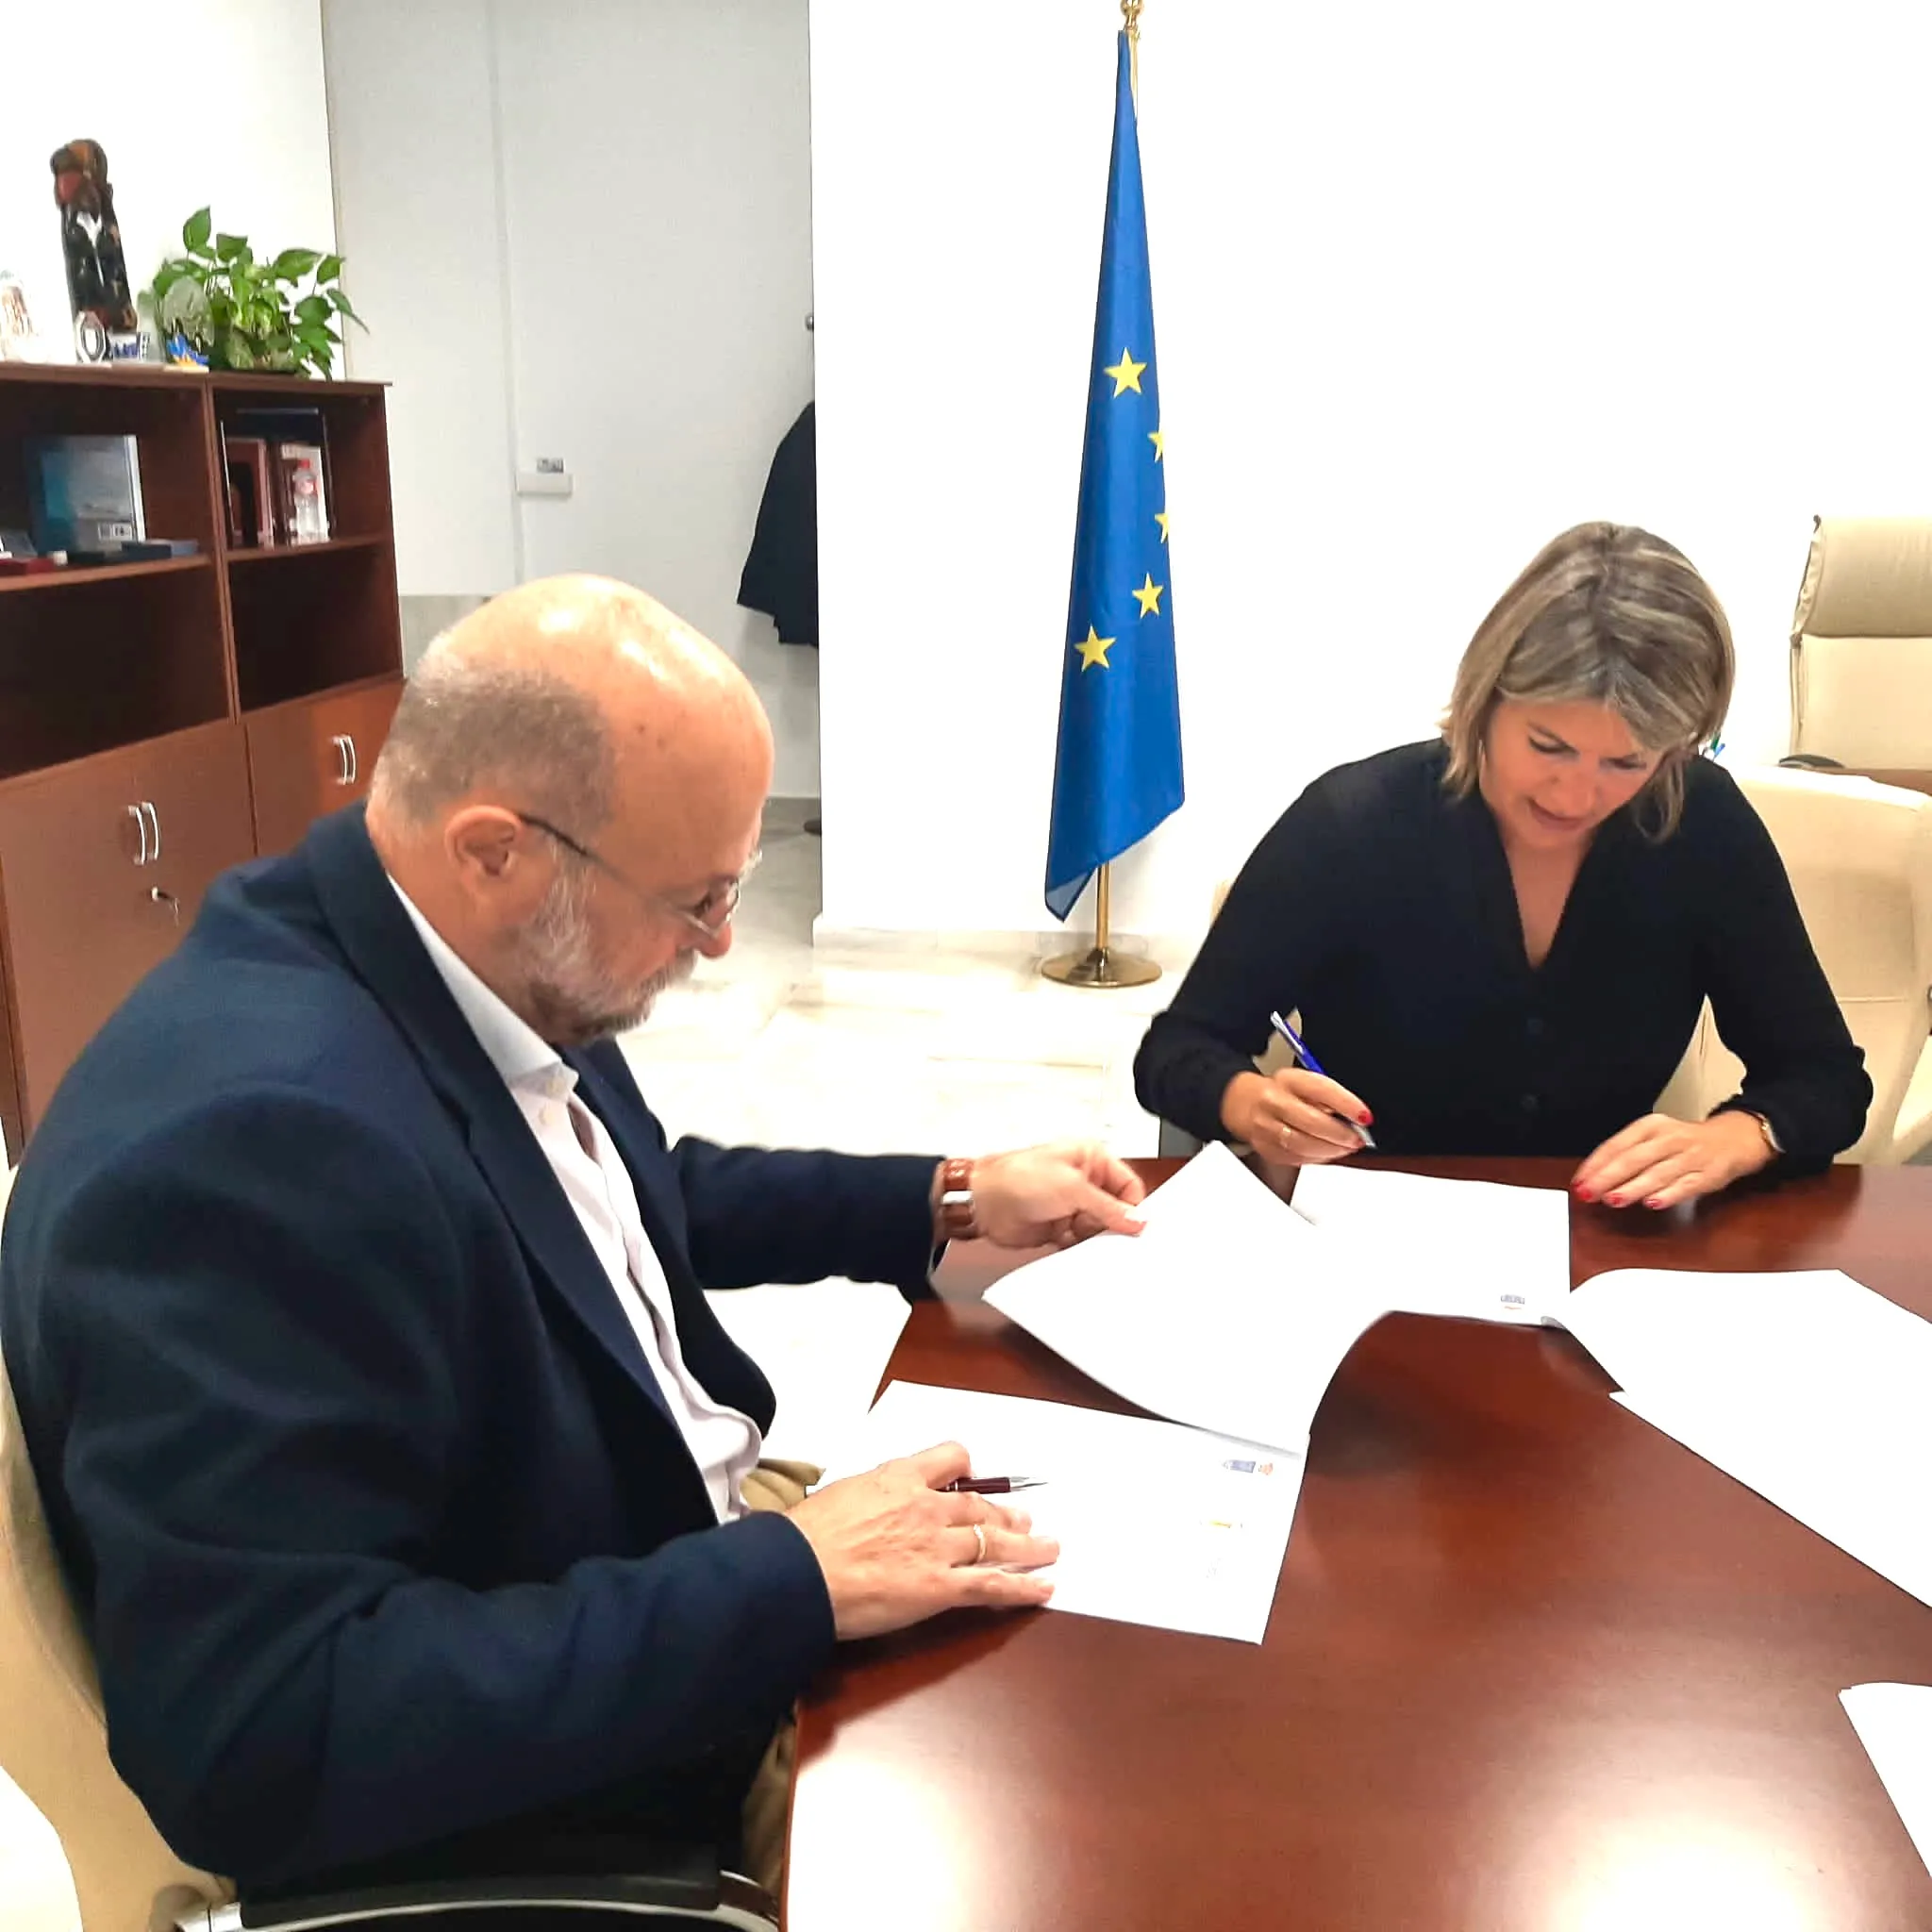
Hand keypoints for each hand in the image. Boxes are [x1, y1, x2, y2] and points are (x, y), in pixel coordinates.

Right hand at [786, 1442, 1057, 1639]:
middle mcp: (926, 1507)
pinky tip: (1044, 1587)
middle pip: (979, 1505)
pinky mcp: (942, 1587)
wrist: (799, 1572)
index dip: (966, 1469)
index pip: (948, 1458)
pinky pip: (993, 1584)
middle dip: (1004, 1513)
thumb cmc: (805, 1538)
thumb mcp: (838, 1495)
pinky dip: (1023, 1587)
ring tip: (1048, 1547)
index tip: (972, 1478)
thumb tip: (864, 1507)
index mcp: (898, 1479)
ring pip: (995, 1540)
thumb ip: (866, 1497)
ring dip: (1027, 1545)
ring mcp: (938, 1546)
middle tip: (1023, 1519)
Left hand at [951, 1141, 1146, 1248]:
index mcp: (1091, 1159)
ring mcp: (1071, 1205)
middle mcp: (1084, 1181)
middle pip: (1116, 1210)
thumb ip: (1108, 1207)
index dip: (1134, 1207)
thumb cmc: (1018, 1178)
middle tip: (1114, 1240)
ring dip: (1095, 1239)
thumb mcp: (1072, 1188)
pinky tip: (1074, 1248)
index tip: (1137, 1230)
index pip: (1128, 1185)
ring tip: (1086, 1240)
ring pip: (1099, 1229)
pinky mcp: (1060, 1227)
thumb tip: (1136, 1220)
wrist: (983, 1203)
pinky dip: (1080, 1249)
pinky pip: (1081, 1243)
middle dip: (1114, 1226)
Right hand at [1219, 1068, 1371, 1167]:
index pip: (1320, 1089)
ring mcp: (1266, 1127)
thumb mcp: (1304, 1083)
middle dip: (1340, 1134)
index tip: (1365, 1117)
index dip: (1346, 1104)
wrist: (1243, 1103)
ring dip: (1331, 1149)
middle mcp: (1273, 1102)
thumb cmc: (1281, 1092)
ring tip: (1345, 1148)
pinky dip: (1317, 1158)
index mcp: (1288, 1080)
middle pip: (1311, 1121)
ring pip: (1303, 1144)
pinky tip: (1327, 1153)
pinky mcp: (1265, 1149)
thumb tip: (1357, 1118)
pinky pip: (1296, 1158)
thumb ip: (1329, 1098)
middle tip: (1357, 1139)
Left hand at [1572, 1110, 1772, 1209]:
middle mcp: (1669, 1138)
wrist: (1733, 1138)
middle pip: (1633, 1158)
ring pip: (1657, 1173)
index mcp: (1651, 1126)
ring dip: (1633, 1187)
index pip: (1617, 1144)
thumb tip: (1593, 1177)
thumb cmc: (1684, 1141)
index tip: (1579, 1181)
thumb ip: (1626, 1155)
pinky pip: (1686, 1185)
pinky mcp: (1709, 1174)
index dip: (1595, 1164)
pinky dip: (1669, 1194)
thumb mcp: (1654, 1138)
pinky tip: (1653, 1203)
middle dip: (1608, 1177)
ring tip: (1613, 1199)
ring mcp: (1690, 1156)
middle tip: (1588, 1192)